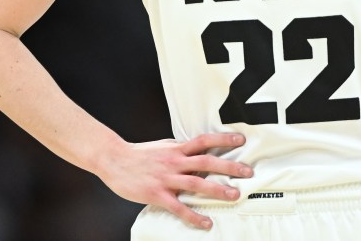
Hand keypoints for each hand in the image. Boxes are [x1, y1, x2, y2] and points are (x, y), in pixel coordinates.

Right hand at [97, 133, 252, 230]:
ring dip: (217, 189)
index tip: (242, 139)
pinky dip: (193, 215)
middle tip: (248, 172)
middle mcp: (175, 162)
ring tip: (234, 195)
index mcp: (177, 149)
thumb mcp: (164, 146)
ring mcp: (166, 179)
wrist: (113, 160)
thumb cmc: (140, 154)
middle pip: (207, 162)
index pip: (205, 140)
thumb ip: (181, 149)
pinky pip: (179, 207)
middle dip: (229, 166)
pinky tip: (206, 222)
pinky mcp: (156, 195)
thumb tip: (198, 149)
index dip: (224, 138)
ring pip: (196, 183)